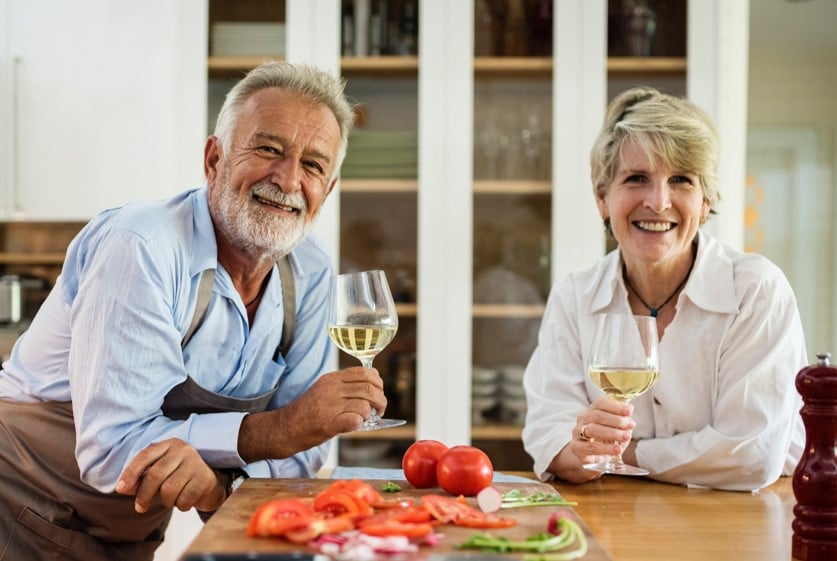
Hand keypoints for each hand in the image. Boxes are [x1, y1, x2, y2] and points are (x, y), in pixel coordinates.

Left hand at [115, 438, 226, 513]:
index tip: (120, 489)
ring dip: (166, 501)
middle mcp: (183, 450)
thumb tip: (122, 488)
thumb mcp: (160, 474)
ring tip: (171, 500)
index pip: (145, 456)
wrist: (210, 483)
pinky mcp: (205, 478)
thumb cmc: (179, 478)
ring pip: (169, 490)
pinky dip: (181, 505)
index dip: (130, 473)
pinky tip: (184, 500)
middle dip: (143, 495)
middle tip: (139, 508)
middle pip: (155, 475)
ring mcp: (196, 463)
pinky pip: (184, 499)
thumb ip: (141, 479)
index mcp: (169, 445)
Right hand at [238, 366, 385, 461]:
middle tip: (380, 409)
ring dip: (370, 414)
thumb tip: (371, 386)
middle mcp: (332, 389)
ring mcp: (330, 405)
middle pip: (369, 388)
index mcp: (331, 379)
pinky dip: (360, 423)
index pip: (364, 372)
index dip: (377, 382)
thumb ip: (344, 385)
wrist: (286, 428)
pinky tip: (354, 425)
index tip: (379, 391)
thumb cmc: (308, 411)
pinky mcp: (329, 423)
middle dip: (381, 400)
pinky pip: (356, 420)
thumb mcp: (324, 389)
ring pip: (365, 405)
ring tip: (365, 419)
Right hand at [549, 397, 635, 482]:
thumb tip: (629, 409)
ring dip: (612, 433)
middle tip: (630, 425)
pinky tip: (617, 450)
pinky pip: (590, 447)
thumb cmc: (607, 438)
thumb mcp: (618, 428)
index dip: (616, 406)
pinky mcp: (576, 447)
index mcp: (592, 409)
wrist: (593, 455)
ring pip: (592, 430)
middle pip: (597, 415)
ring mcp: (577, 433)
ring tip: (626, 437)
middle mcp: (583, 419)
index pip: (601, 403)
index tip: (629, 411)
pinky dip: (605, 448)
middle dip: (616, 420)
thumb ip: (623, 419)